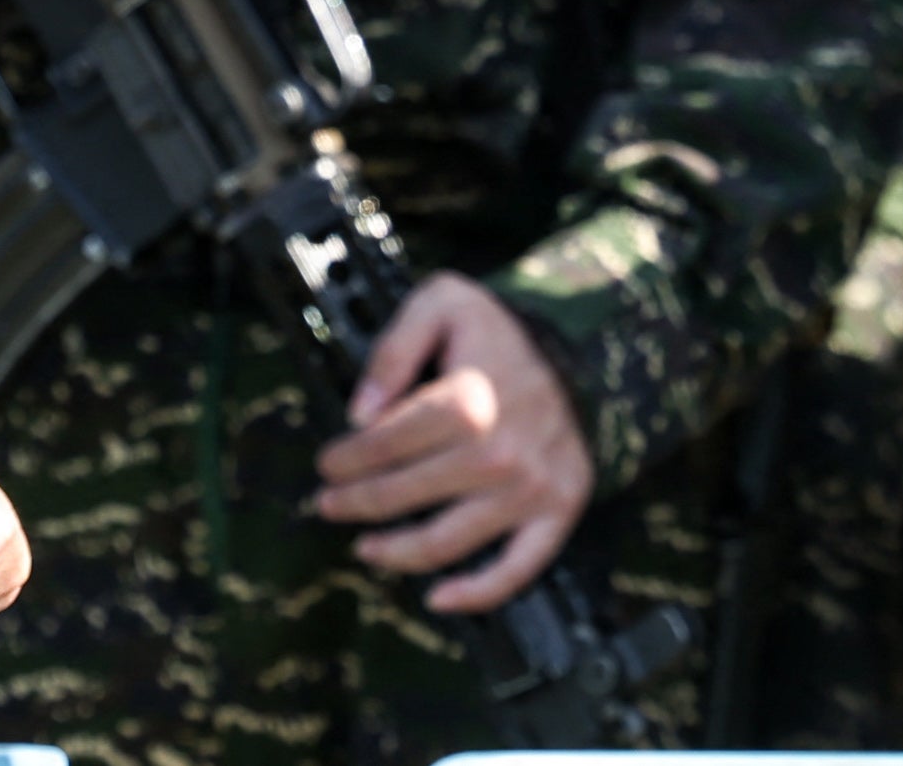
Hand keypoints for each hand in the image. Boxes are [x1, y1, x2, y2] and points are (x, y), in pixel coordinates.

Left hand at [312, 274, 593, 615]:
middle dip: (354, 502)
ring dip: (395, 552)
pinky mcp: (557, 513)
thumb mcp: (440, 303)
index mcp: (467, 400)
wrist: (576, 353)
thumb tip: (358, 413)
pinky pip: (516, 570)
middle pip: (403, 494)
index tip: (327, 463)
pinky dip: (477, 594)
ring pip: (445, 541)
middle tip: (328, 504)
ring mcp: (529, 491)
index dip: (345, 459)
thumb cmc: (496, 332)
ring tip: (364, 548)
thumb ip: (393, 350)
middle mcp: (499, 453)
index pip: (383, 445)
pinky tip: (438, 599)